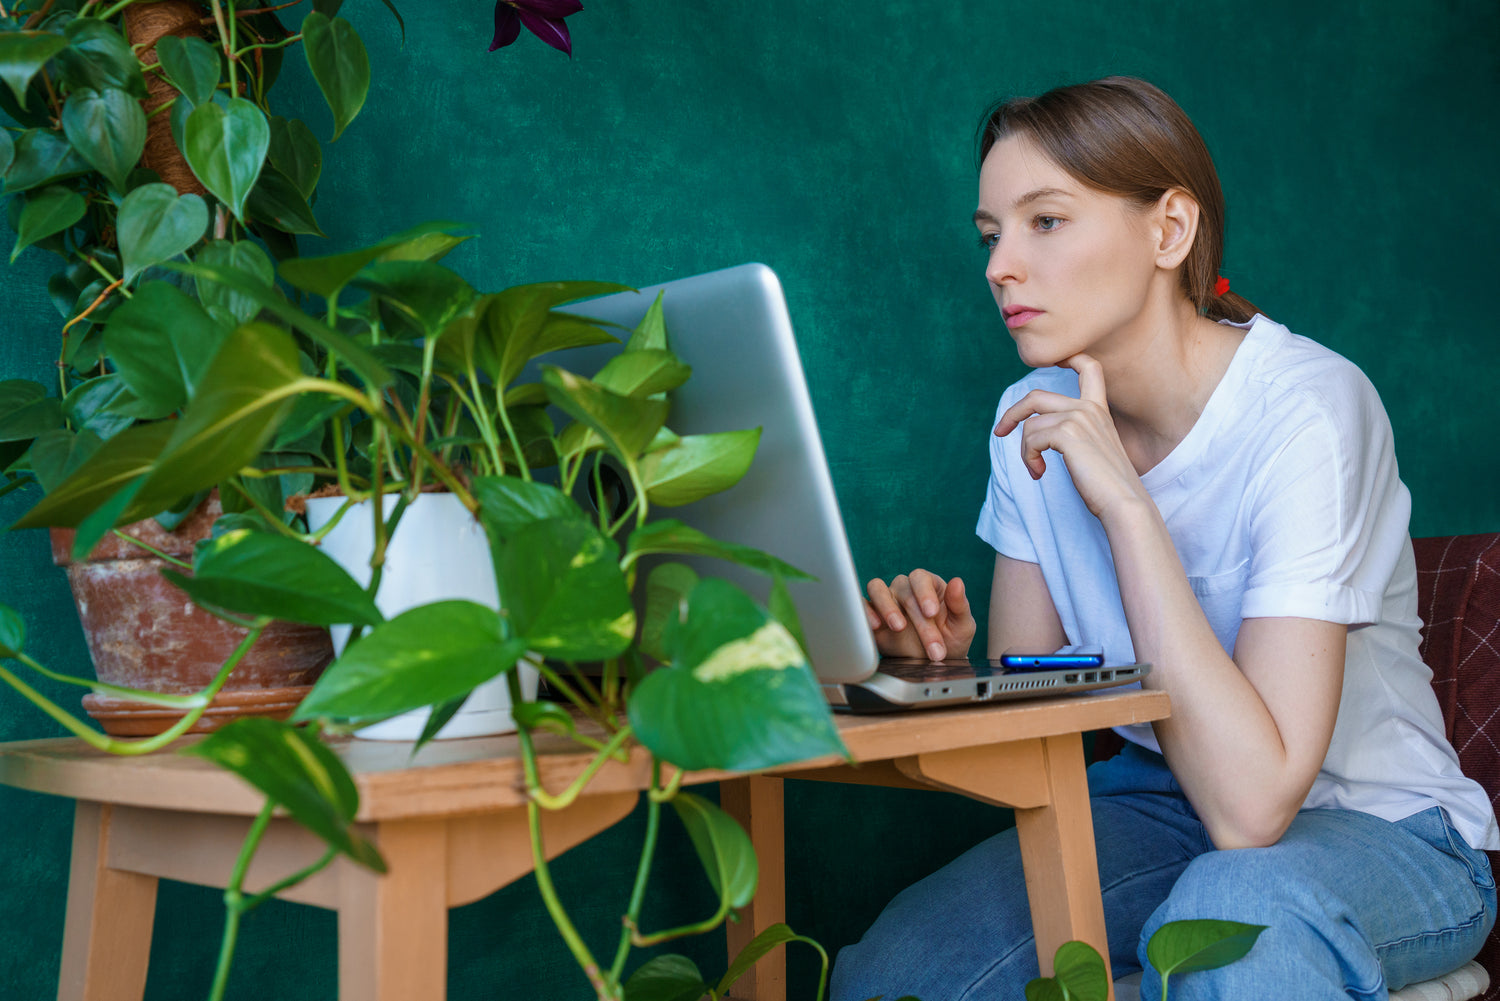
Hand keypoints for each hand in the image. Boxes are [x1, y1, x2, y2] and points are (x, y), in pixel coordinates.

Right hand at [864, 570, 975, 660]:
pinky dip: (866, 612)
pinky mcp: (872, 616)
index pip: (920, 578)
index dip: (924, 592)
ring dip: (886, 606)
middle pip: (904, 591)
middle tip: (931, 644)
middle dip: (918, 619)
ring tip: (898, 627)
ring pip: (877, 588)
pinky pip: (862, 605)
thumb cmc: (950, 639)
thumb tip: (957, 581)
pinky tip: (875, 626)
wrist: (934, 663)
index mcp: (929, 585)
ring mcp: (887, 600)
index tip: (931, 613)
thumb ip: (960, 604)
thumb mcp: (962, 625)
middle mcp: (905, 589)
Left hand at [992, 353, 1145, 519]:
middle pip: (1036, 396)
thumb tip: (1040, 430)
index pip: (1088, 368)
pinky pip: (1030, 440)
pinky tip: (1039, 473)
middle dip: (1013, 413)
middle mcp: (1088, 408)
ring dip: (1024, 451)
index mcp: (1098, 410)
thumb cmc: (1109, 485)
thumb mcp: (1093, 451)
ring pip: (1030, 425)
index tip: (1055, 362)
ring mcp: (1078, 418)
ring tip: (1036, 469)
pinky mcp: (1067, 434)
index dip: (1069, 358)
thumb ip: (1075, 434)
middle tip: (1000, 432)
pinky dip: (1028, 458)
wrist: (1124, 502)